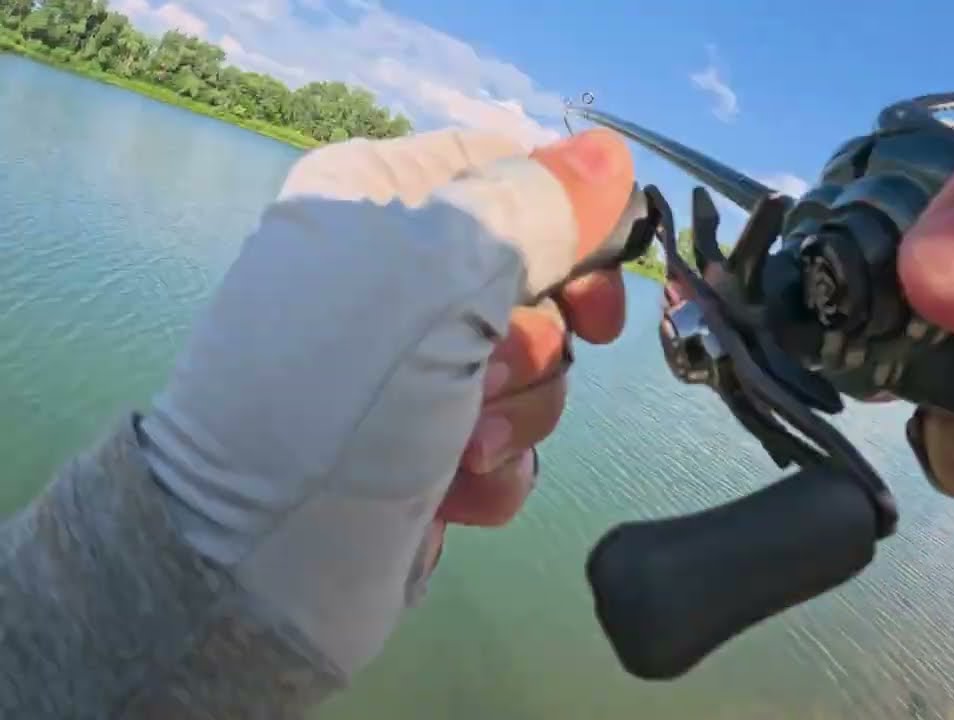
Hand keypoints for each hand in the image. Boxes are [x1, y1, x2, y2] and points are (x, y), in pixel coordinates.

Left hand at [140, 125, 635, 675]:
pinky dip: (500, 467)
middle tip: (502, 369)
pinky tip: (456, 491)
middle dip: (540, 334)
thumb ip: (535, 207)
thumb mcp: (439, 274)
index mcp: (376, 198)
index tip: (598, 274)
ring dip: (522, 411)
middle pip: (538, 271)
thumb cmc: (340, 392)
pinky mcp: (431, 443)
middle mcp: (395, 275)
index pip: (510, 169)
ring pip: (537, 362)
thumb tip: (611, 154)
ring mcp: (413, 366)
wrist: (255, 564)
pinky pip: (513, 436)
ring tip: (466, 445)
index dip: (570, 215)